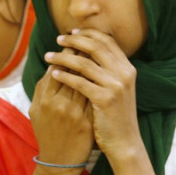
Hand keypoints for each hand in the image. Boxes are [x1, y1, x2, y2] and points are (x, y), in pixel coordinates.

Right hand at [29, 46, 93, 171]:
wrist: (58, 161)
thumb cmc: (45, 132)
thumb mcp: (36, 109)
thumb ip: (42, 87)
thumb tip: (52, 65)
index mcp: (44, 99)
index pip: (58, 67)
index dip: (67, 52)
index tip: (73, 42)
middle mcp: (59, 104)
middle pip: (74, 71)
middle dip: (82, 53)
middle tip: (88, 41)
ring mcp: (75, 113)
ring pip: (87, 81)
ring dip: (93, 66)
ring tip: (97, 54)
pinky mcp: (88, 121)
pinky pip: (95, 96)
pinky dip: (99, 83)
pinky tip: (103, 75)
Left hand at [46, 29, 142, 165]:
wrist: (124, 142)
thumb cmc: (114, 115)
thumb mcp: (116, 88)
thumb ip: (106, 70)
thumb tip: (85, 49)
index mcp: (127, 68)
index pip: (107, 41)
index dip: (88, 33)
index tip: (71, 32)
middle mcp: (124, 73)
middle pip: (95, 47)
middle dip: (74, 40)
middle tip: (57, 38)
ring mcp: (116, 85)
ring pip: (84, 63)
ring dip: (63, 57)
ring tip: (48, 56)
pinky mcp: (105, 99)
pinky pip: (79, 82)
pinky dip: (64, 76)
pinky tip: (53, 74)